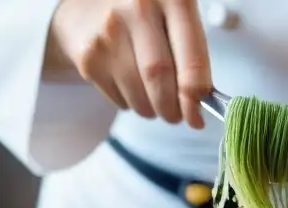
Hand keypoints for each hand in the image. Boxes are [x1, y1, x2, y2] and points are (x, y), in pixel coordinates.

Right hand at [48, 0, 211, 127]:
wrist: (88, 5)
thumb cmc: (142, 13)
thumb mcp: (174, 17)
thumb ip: (192, 54)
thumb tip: (199, 103)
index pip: (190, 60)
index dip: (195, 97)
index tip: (196, 117)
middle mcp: (138, 10)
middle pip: (160, 78)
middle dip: (171, 108)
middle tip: (174, 114)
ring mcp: (109, 32)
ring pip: (138, 96)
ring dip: (151, 109)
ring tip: (152, 97)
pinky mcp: (89, 56)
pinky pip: (118, 99)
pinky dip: (130, 103)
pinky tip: (129, 84)